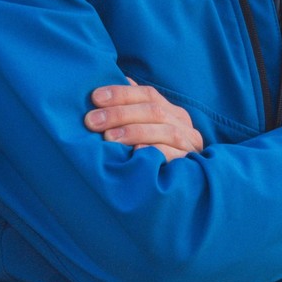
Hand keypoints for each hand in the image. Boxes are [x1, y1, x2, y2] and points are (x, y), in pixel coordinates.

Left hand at [85, 81, 203, 160]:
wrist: (183, 188)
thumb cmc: (154, 150)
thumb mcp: (144, 127)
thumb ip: (130, 109)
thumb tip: (103, 94)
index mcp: (171, 110)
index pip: (147, 94)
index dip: (121, 93)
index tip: (95, 98)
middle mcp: (182, 124)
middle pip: (153, 111)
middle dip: (119, 114)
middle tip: (91, 121)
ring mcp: (188, 144)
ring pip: (165, 131)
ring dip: (134, 131)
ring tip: (108, 137)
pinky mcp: (190, 164)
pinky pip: (175, 155)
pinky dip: (156, 151)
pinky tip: (136, 152)